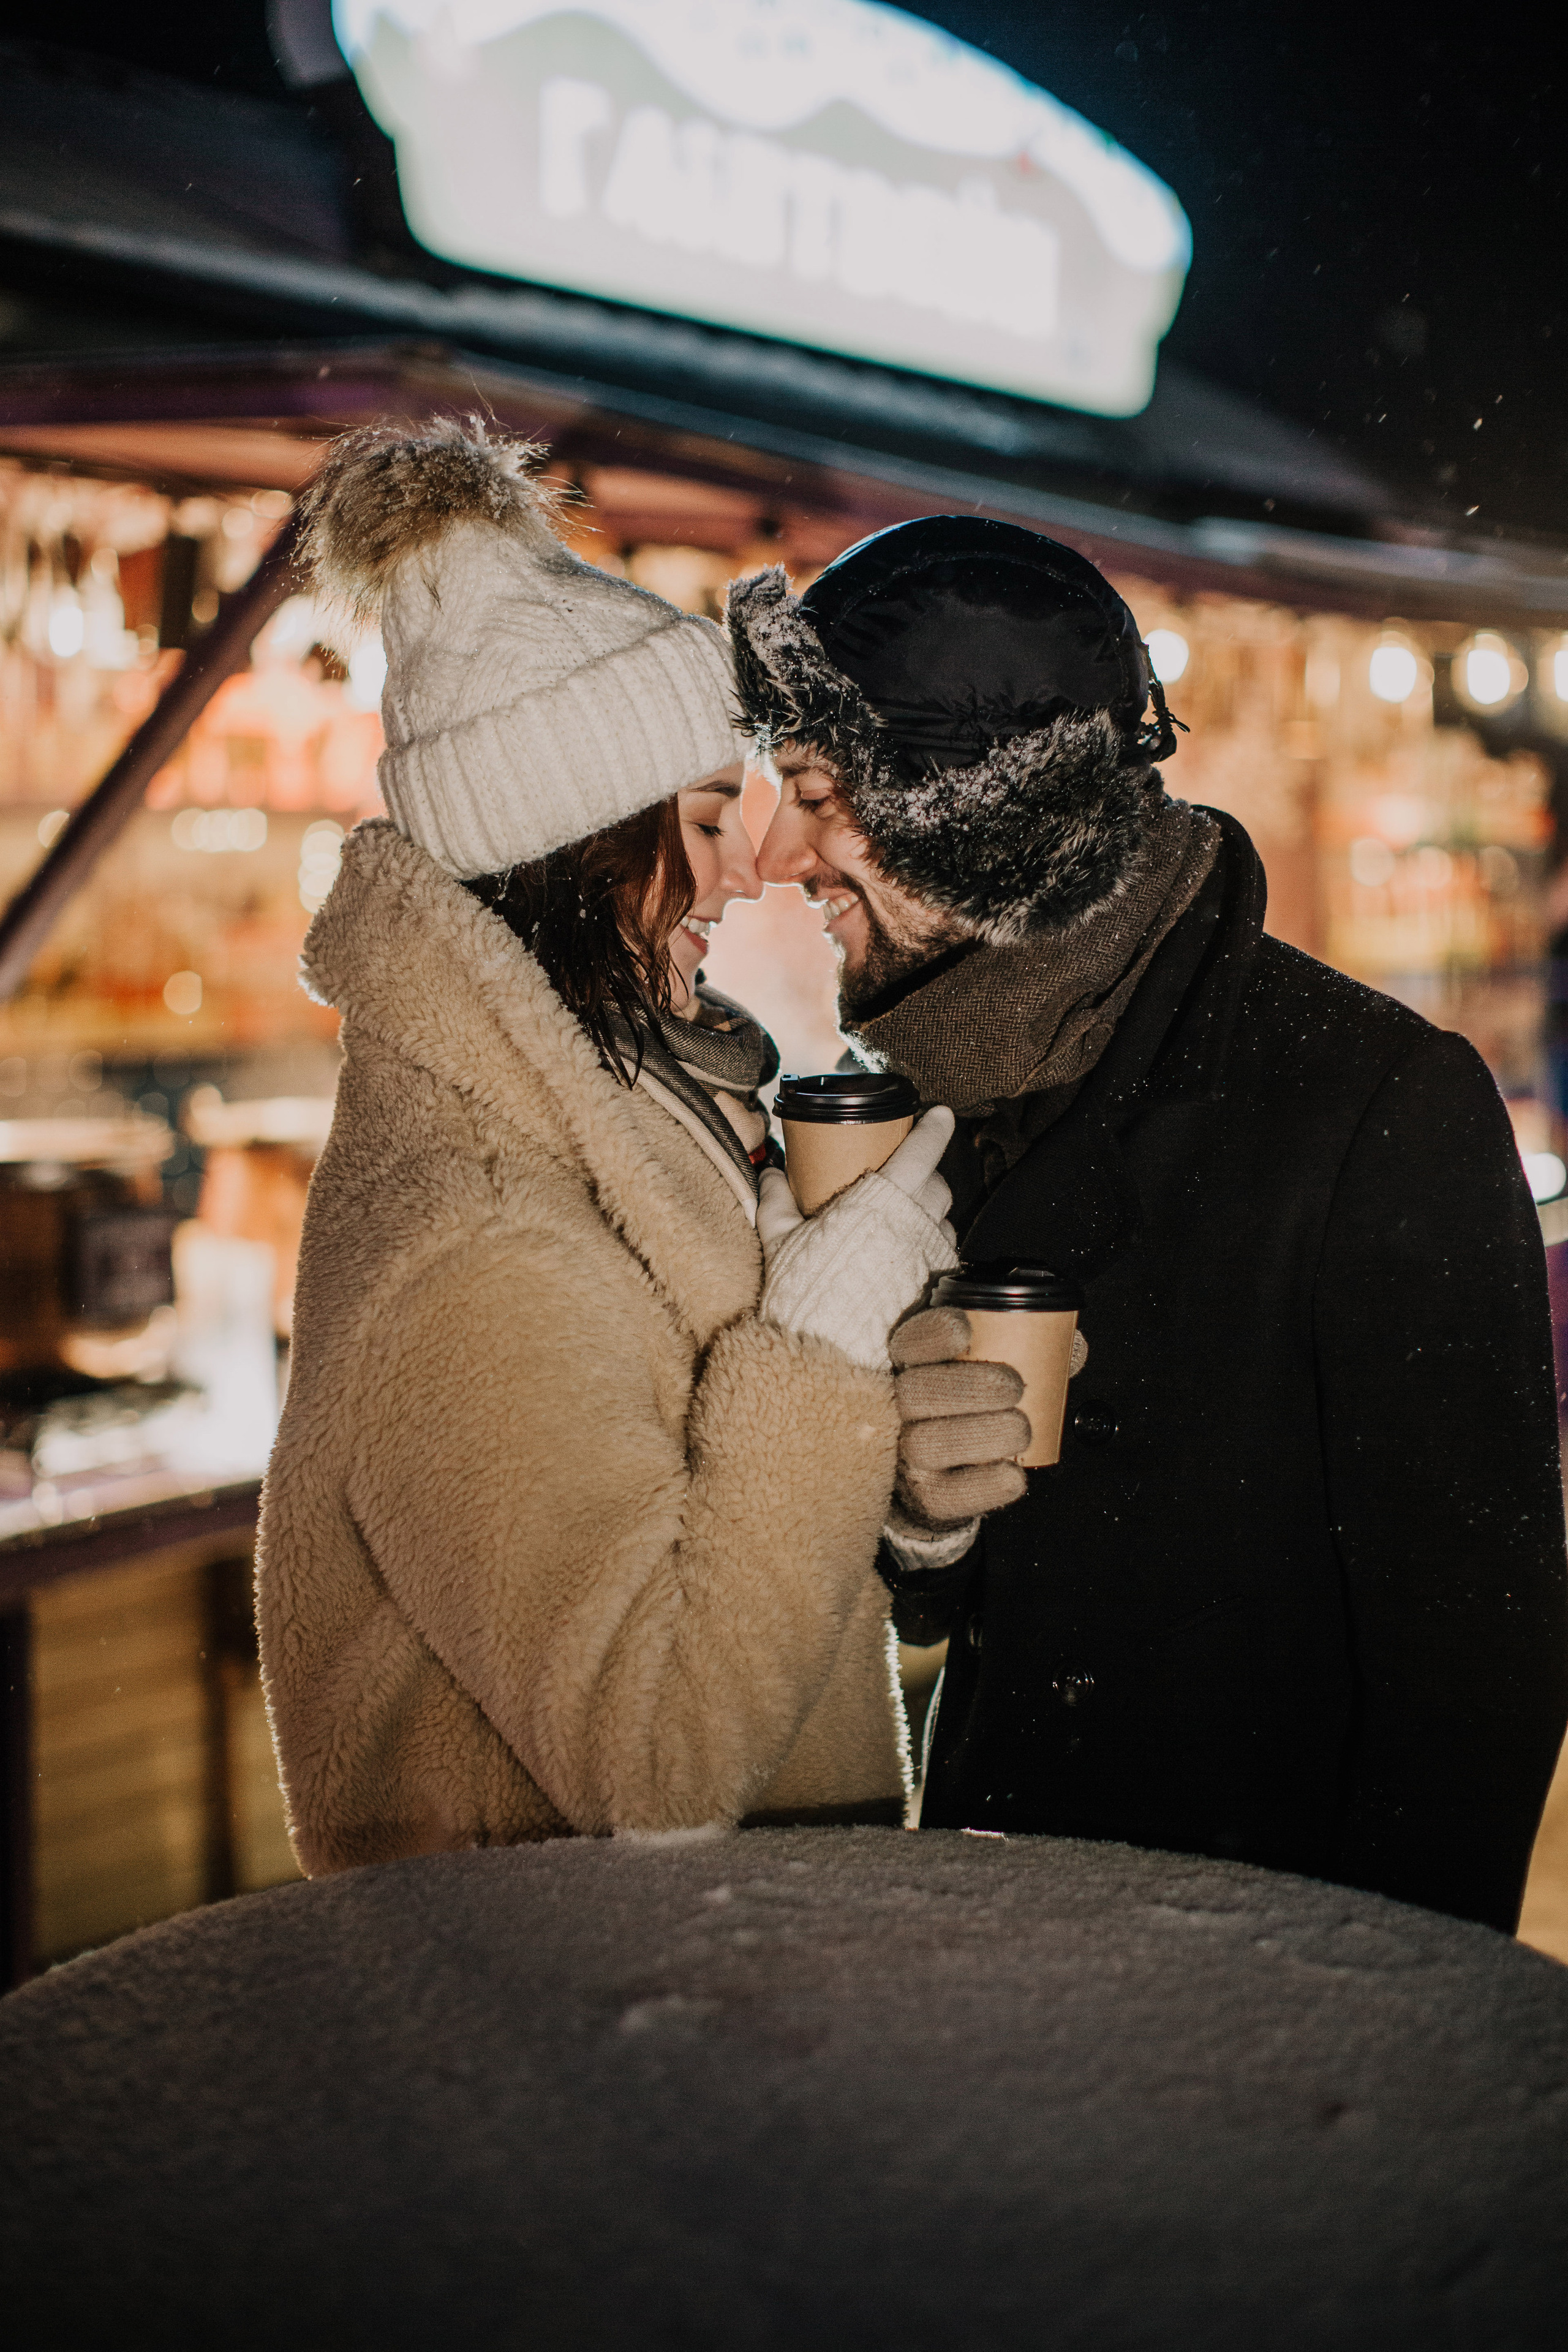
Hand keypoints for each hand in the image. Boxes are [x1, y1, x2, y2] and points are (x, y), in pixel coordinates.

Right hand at [758, 1107, 958, 1370]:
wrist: (828, 1352)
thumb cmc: (804, 1291)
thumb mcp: (781, 1240)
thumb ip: (776, 1203)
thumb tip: (770, 1176)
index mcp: (883, 1201)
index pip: (922, 1151)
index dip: (935, 1128)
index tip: (940, 1114)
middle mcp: (916, 1224)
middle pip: (938, 1184)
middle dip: (926, 1174)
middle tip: (903, 1176)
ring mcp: (929, 1256)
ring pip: (943, 1220)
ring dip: (929, 1213)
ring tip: (902, 1219)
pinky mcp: (934, 1287)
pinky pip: (941, 1254)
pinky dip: (928, 1246)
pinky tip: (907, 1256)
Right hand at [889, 1304, 1029, 1526]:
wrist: (941, 1475)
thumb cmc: (969, 1407)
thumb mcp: (983, 1367)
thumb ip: (1024, 1350)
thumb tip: (1073, 1350)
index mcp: (911, 1366)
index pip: (910, 1342)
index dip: (934, 1334)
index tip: (966, 1329)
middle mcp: (897, 1410)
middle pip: (916, 1392)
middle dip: (970, 1386)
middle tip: (1013, 1386)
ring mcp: (906, 1457)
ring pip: (930, 1444)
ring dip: (984, 1434)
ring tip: (1019, 1429)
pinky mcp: (927, 1497)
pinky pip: (950, 1495)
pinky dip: (987, 1484)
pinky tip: (1012, 1473)